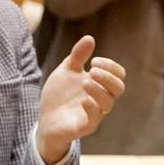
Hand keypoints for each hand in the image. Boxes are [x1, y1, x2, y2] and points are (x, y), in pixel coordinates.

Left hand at [36, 35, 126, 164]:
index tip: (94, 60)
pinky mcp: (85, 127)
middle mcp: (102, 100)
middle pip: (119, 88)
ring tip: (85, 82)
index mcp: (101, 85)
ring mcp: (95, 114)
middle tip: (92, 70)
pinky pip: (95, 119)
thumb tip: (89, 37)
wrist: (45, 118)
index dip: (111, 66)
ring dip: (99, 90)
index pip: (119, 75)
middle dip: (108, 77)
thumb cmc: (59, 95)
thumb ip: (78, 56)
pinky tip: (82, 99)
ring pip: (108, 103)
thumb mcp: (66, 71)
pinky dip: (91, 108)